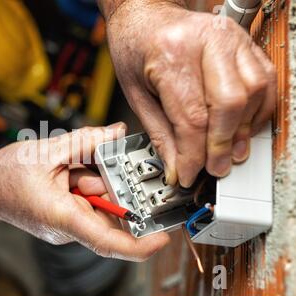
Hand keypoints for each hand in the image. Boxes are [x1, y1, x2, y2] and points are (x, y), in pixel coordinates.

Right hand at [0, 123, 169, 261]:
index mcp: (62, 217)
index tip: (163, 237)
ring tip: (68, 164)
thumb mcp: (46, 151)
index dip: (141, 244)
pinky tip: (67, 169)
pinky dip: (86, 179)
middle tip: (94, 160)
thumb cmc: (4, 176)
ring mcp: (68, 223)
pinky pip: (89, 198)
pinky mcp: (67, 215)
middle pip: (109, 210)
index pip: (108, 241)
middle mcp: (68, 227)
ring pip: (100, 201)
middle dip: (109, 183)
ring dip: (93, 178)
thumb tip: (116, 132)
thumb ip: (85, 141)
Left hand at [104, 0, 276, 186]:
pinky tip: (244, 126)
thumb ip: (160, 134)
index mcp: (171, 55)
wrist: (144, 14)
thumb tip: (176, 168)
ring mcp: (230, 37)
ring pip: (254, 91)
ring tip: (230, 152)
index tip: (189, 174)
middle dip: (222, 145)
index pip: (192, 118)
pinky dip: (258, 109)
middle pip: (229, 103)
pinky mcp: (244, 40)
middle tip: (215, 167)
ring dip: (245, 129)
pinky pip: (265, 79)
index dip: (194, 155)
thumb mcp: (136, 94)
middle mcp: (206, 41)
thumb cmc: (135, 48)